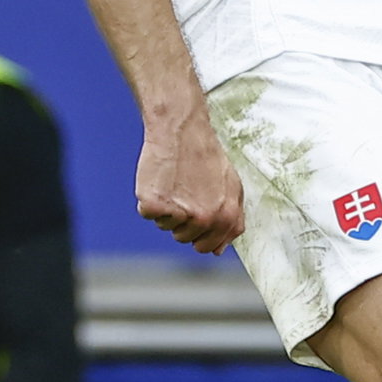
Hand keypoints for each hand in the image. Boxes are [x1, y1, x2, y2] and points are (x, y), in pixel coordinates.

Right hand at [136, 105, 244, 253]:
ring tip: (175, 182)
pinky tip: (161, 180)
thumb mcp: (232, 187)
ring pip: (166, 226)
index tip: (196, 210)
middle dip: (183, 221)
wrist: (182, 131)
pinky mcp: (154, 205)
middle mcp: (204, 219)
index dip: (200, 232)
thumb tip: (219, 249)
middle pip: (185, 239)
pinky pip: (148, 214)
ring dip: (167, 208)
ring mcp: (179, 213)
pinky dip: (150, 200)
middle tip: (185, 192)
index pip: (209, 247)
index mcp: (226, 217)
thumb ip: (232, 220)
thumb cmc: (206, 156)